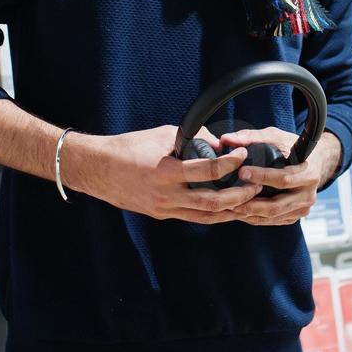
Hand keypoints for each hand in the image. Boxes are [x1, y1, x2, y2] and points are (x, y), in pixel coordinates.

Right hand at [65, 124, 259, 223]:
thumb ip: (192, 138)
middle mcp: (166, 194)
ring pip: (205, 216)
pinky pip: (191, 216)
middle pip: (212, 201)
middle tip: (255, 185)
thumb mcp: (161, 135)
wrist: (96, 168)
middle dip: (238, 195)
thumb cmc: (128, 147)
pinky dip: (211, 214)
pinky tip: (225, 209)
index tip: (241, 155)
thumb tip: (217, 143)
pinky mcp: (160, 214)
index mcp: (166, 171)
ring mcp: (163, 208)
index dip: (230, 163)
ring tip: (247, 201)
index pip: (209, 171)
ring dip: (229, 210)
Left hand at [213, 129, 342, 225]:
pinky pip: (274, 220)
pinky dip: (256, 218)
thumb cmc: (294, 147)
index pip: (283, 179)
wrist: (317, 161)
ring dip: (250, 213)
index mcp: (308, 173)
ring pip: (273, 216)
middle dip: (251, 203)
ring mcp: (303, 208)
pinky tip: (240, 211)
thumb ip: (252, 137)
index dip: (262, 176)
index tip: (242, 171)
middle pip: (277, 205)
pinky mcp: (296, 215)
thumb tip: (226, 139)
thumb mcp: (277, 136)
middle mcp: (308, 194)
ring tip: (230, 206)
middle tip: (230, 196)